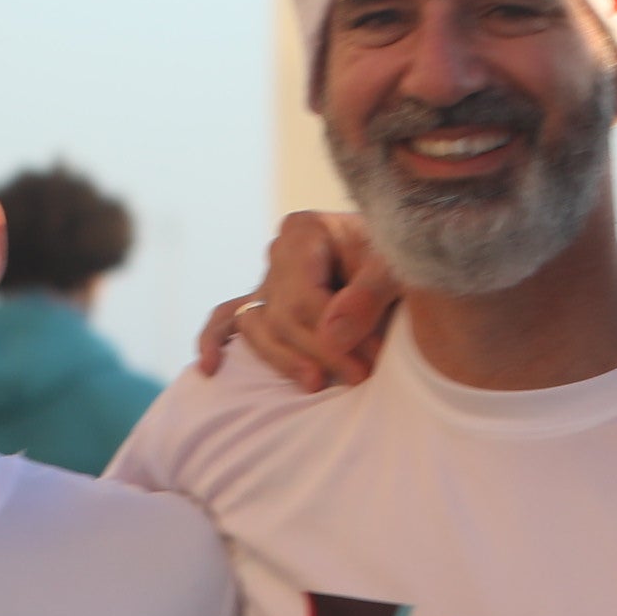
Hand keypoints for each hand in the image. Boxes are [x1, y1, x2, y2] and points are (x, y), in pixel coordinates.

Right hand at [197, 211, 403, 389]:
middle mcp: (278, 252)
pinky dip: (215, 342)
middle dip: (318, 351)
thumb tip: (331, 334)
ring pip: (255, 326)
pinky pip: (226, 320)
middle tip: (360, 376)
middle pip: (280, 315)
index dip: (333, 335)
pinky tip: (211, 369)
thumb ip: (368, 295)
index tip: (369, 360)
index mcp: (304, 231)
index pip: (302, 295)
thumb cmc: (401, 260)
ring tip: (316, 384)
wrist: (404, 260)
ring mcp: (268, 278)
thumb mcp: (397, 268)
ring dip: (283, 359)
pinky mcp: (264, 302)